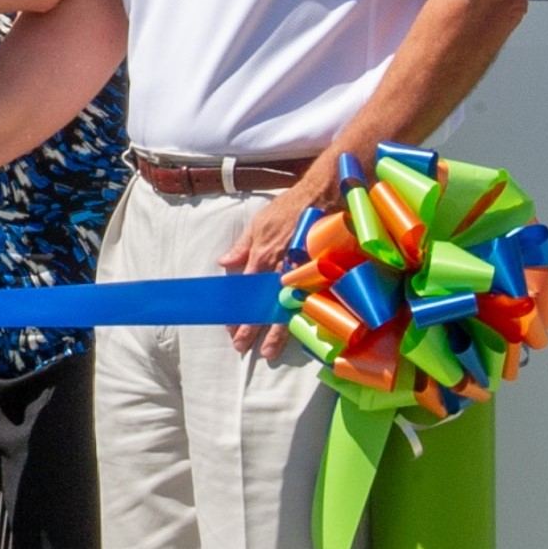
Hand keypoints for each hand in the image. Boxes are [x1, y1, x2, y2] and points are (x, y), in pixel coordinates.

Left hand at [217, 173, 332, 364]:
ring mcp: (299, 274)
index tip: (231, 327)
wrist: (323, 197)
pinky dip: (300, 319)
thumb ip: (242, 246)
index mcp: (262, 256)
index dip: (238, 311)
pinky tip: (297, 334)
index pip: (245, 292)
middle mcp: (278, 270)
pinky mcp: (317, 275)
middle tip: (242, 348)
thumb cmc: (290, 208)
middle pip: (262, 306)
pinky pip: (307, 302)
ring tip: (268, 352)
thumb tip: (224, 263)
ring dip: (275, 333)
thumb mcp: (259, 223)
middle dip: (252, 329)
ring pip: (284, 310)